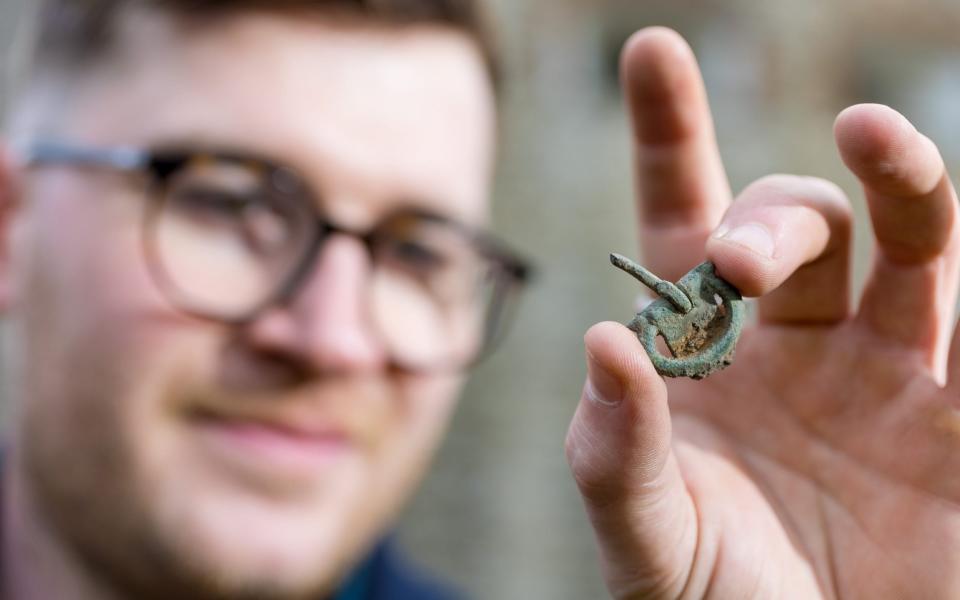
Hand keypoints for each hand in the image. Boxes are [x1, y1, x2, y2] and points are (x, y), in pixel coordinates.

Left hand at [565, 27, 959, 598]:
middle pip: (796, 224)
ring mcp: (887, 375)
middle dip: (772, 220)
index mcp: (702, 353)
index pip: (683, 219)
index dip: (671, 132)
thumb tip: (604, 340)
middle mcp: (795, 342)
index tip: (652, 49)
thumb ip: (617, 452)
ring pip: (913, 243)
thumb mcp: (646, 541)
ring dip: (901, 181)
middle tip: (737, 266)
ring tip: (872, 136)